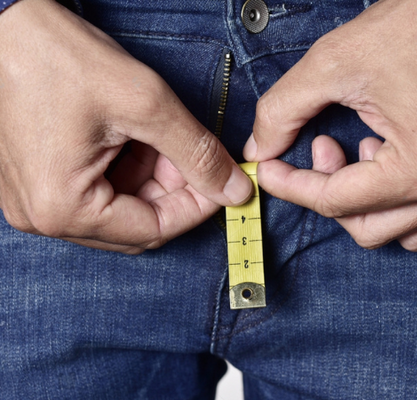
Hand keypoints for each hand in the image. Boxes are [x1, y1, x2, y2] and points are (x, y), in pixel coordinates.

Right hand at [0, 0, 251, 253]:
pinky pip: (99, 192)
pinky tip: (136, 139)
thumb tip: (234, 189)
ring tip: (161, 137)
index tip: (224, 184)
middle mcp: (44, 216)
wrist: (3, 26)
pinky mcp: (40, 183)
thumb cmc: (57, 56)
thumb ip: (196, 153)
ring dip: (154, 179)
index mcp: (63, 208)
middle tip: (196, 155)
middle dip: (175, 191)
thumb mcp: (145, 104)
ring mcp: (39, 201)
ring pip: (121, 209)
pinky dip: (128, 171)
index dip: (197, 207)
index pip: (153, 230)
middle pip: (137, 224)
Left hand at [244, 0, 416, 250]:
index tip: (270, 169)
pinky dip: (402, 197)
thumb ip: (282, 111)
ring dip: (367, 201)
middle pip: (368, 229)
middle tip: (320, 149)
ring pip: (403, 231)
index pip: (336, 202)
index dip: (292, 186)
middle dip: (330, 195)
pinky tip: (390, 153)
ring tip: (360, 150)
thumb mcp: (334, 64)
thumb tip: (259, 150)